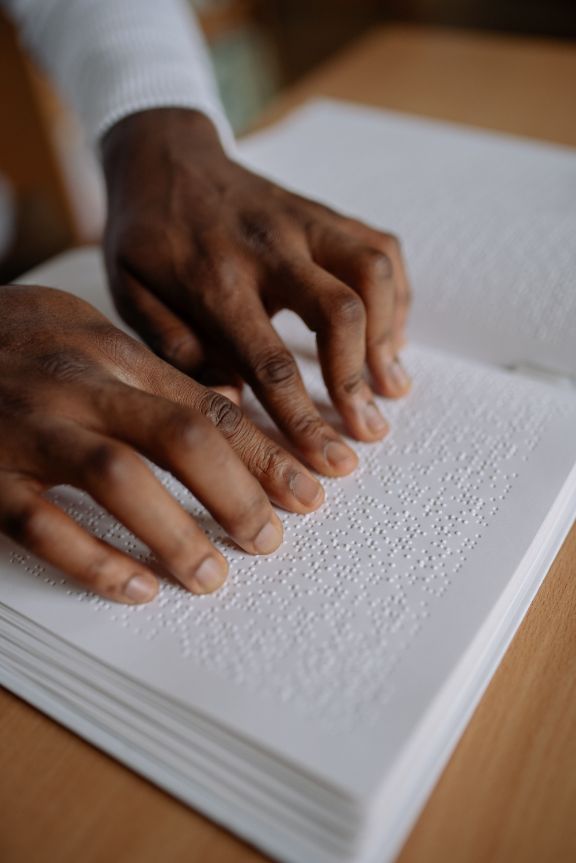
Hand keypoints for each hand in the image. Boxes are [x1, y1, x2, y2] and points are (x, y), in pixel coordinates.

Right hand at [0, 285, 323, 602]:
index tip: (311, 489)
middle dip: (238, 493)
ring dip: (175, 534)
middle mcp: (75, 386)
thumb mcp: (81, 335)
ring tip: (214, 576)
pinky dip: (93, 561)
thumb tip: (224, 412)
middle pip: (179, 437)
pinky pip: (42, 523)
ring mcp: (27, 430)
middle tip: (271, 540)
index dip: (265, 452)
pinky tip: (136, 589)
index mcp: (108, 352)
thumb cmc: (7, 342)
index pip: (206, 404)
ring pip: (118, 479)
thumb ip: (147, 375)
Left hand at [103, 108, 410, 477]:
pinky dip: (397, 297)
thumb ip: (177, 349)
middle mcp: (269, 247)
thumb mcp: (132, 294)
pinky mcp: (324, 212)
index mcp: (214, 279)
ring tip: (391, 386)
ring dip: (390, 336)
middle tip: (368, 430)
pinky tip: (390, 336)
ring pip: (373, 271)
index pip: (269, 361)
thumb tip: (229, 403)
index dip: (303, 418)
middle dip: (358, 381)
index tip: (328, 460)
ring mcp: (303, 222)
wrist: (163, 154)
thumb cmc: (145, 234)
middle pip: (339, 312)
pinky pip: (381, 248)